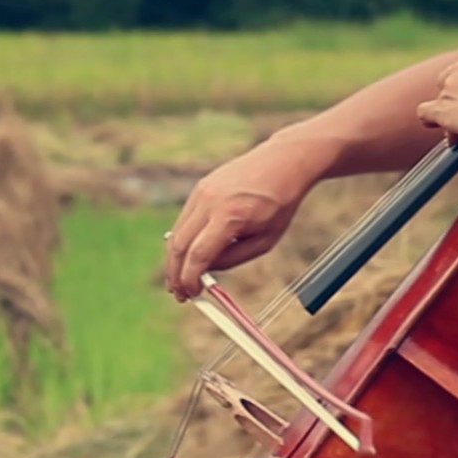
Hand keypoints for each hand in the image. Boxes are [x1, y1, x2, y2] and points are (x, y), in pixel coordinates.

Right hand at [163, 139, 323, 300]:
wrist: (282, 163)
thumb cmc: (279, 204)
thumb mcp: (265, 241)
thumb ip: (233, 258)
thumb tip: (205, 270)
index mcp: (230, 216)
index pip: (199, 254)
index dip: (190, 278)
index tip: (190, 294)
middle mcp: (210, 201)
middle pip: (179, 245)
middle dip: (175, 273)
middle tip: (178, 293)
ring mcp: (202, 192)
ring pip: (177, 232)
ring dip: (174, 259)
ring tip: (178, 279)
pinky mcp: (200, 187)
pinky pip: (185, 219)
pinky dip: (181, 240)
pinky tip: (186, 256)